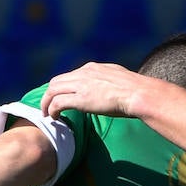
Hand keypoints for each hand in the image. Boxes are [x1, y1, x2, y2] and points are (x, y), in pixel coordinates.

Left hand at [41, 62, 158, 120]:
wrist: (138, 93)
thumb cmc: (134, 91)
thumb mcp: (118, 78)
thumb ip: (108, 81)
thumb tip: (109, 88)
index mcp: (92, 68)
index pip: (69, 75)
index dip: (61, 87)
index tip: (60, 97)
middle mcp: (84, 73)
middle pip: (56, 81)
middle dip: (49, 95)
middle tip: (47, 107)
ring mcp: (81, 85)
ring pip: (53, 90)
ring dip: (47, 103)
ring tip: (47, 114)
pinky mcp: (81, 98)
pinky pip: (58, 103)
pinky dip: (52, 110)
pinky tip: (54, 117)